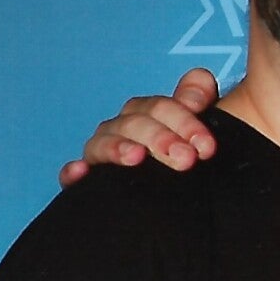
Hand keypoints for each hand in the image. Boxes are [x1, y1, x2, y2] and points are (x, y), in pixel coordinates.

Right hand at [58, 68, 222, 186]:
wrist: (181, 199)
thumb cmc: (190, 156)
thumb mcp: (199, 130)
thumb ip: (201, 98)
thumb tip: (200, 80)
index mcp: (151, 114)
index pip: (161, 107)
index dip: (184, 122)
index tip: (207, 147)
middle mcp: (125, 129)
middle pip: (134, 122)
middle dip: (161, 138)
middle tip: (186, 159)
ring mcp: (104, 152)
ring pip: (103, 142)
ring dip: (118, 147)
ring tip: (137, 157)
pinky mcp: (89, 180)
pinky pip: (72, 173)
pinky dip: (74, 171)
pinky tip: (80, 172)